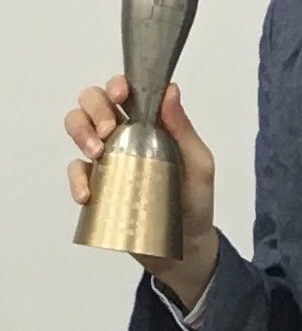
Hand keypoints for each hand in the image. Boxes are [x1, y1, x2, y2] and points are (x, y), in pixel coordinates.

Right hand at [65, 76, 218, 308]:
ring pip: (77, 127)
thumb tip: (170, 91)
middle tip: (108, 129)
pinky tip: (89, 192)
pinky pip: (75, 172)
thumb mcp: (199, 163)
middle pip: (93, 102)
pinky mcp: (98, 186)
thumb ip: (183, 129)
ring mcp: (108, 159)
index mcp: (152, 122)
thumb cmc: (195, 199)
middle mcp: (126, 134)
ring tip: (97, 152)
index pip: (127, 90)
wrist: (183, 246)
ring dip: (80, 132)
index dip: (117, 84)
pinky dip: (76, 178)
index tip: (121, 96)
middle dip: (95, 108)